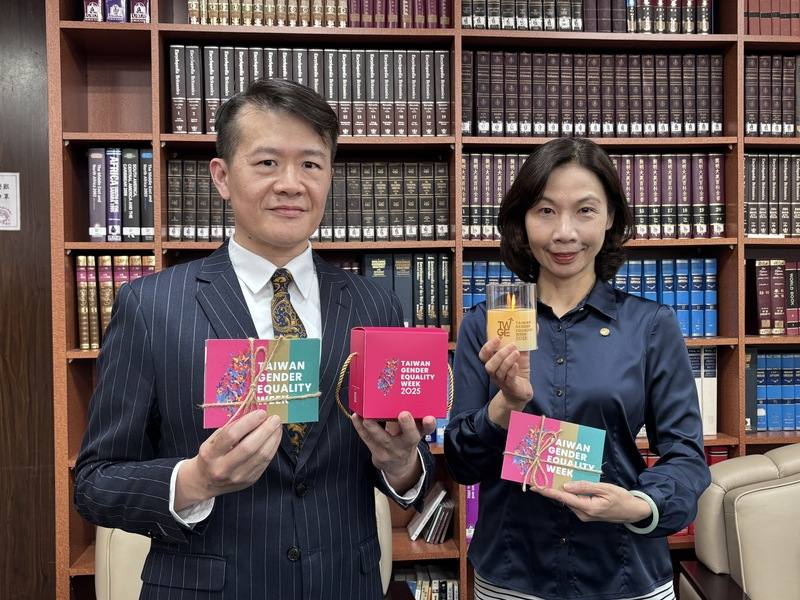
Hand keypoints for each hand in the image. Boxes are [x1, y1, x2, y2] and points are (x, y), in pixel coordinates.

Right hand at [175, 409, 282, 510]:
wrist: (206, 482)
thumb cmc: (210, 455)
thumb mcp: (212, 440)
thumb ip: (229, 428)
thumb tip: (253, 414)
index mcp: (210, 454)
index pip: (231, 435)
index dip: (248, 422)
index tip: (261, 413)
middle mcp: (223, 468)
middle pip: (249, 447)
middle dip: (265, 430)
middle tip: (275, 418)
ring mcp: (238, 476)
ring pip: (261, 455)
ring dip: (273, 438)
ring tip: (278, 426)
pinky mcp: (250, 480)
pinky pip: (265, 462)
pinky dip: (273, 447)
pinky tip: (275, 437)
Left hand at [351, 411, 435, 494]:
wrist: (399, 466)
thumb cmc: (406, 441)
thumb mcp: (413, 431)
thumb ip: (411, 417)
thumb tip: (402, 393)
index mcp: (418, 435)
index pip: (427, 430)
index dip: (429, 424)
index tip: (429, 417)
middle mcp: (407, 444)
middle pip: (410, 437)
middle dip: (407, 426)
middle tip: (404, 414)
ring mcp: (391, 450)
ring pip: (383, 438)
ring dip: (374, 427)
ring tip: (367, 417)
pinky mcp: (377, 452)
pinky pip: (367, 439)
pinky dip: (360, 428)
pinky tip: (356, 416)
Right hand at [480, 337, 532, 407]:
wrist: (522, 389)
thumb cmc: (518, 369)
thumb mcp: (521, 354)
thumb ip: (525, 341)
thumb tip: (535, 326)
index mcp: (494, 362)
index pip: (483, 354)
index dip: (488, 346)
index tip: (497, 337)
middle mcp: (494, 372)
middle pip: (489, 364)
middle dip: (499, 353)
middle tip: (512, 344)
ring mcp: (501, 380)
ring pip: (499, 371)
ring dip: (507, 360)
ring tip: (517, 352)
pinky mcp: (511, 386)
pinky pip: (508, 379)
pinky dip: (512, 371)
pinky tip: (517, 365)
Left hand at [534, 481, 652, 523]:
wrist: (632, 512)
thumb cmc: (621, 498)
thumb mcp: (605, 488)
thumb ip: (585, 487)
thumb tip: (566, 486)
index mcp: (588, 508)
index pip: (563, 498)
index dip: (548, 492)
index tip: (535, 487)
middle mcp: (583, 514)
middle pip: (564, 499)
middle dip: (552, 488)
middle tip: (541, 476)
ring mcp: (584, 516)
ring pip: (568, 500)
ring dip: (560, 491)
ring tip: (552, 477)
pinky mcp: (586, 514)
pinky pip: (574, 502)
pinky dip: (569, 494)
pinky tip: (566, 485)